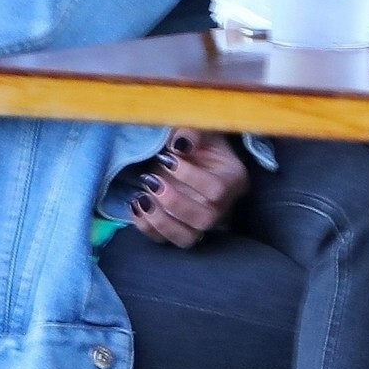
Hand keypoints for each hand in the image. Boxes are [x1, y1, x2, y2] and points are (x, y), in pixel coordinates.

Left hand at [129, 129, 248, 247]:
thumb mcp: (198, 127)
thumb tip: (179, 144)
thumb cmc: (197, 139)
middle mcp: (222, 207)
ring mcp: (201, 223)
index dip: (190, 177)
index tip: (167, 158)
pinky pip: (164, 240)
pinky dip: (146, 226)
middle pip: (204, 219)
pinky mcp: (180, 230)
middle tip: (150, 180)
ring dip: (160, 220)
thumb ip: (191, 132)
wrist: (187, 152)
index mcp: (234, 180)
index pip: (217, 190)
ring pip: (186, 238)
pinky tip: (135, 204)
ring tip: (141, 197)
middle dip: (174, 202)